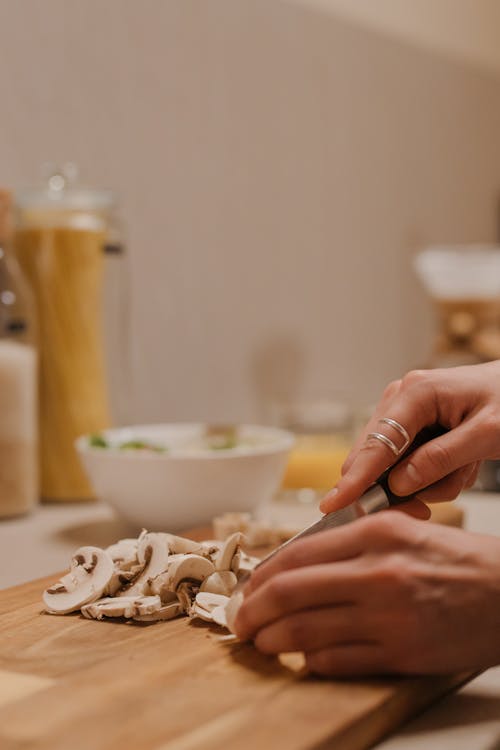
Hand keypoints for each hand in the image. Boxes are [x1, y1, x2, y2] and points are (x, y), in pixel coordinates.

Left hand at [234, 512, 499, 675]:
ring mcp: (388, 615)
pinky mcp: (401, 653)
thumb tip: (296, 563)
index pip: (296, 554)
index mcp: (375, 533)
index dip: (260, 576)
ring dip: (272, 640)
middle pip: (288, 592)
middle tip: (240, 621)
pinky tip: (305, 658)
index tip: (248, 587)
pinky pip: (336, 660)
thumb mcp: (403, 530)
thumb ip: (350, 543)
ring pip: (304, 631)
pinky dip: (311, 661)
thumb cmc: (456, 561)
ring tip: (261, 642)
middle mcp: (376, 571)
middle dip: (252, 610)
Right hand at [321, 362, 499, 516]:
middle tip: (425, 509)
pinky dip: (434, 474)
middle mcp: (401, 396)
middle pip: (377, 458)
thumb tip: (399, 483)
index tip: (333, 503)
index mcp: (417, 391)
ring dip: (429, 481)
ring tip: (465, 468)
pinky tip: (460, 464)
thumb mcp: (488, 433)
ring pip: (393, 466)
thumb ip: (442, 458)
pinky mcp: (412, 424)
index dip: (355, 478)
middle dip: (403, 487)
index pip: (377, 443)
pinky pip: (408, 463)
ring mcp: (404, 410)